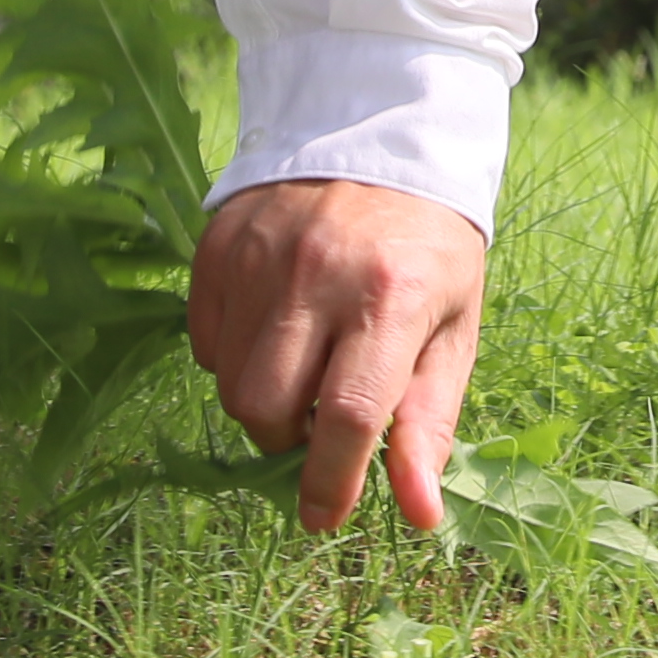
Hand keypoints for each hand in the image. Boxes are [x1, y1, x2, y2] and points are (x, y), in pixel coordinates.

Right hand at [189, 177, 489, 536]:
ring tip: (304, 368)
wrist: (383, 139)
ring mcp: (258, 257)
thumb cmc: (429, 250)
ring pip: (229, 382)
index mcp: (390, 297)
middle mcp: (316, 275)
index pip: (347, 414)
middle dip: (288, 440)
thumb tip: (418, 513)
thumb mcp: (453, 331)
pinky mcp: (218, 246)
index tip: (324, 517)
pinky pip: (204, 341)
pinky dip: (234, 358)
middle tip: (320, 419)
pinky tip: (274, 331)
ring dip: (263, 402)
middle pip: (266, 408)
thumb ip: (430, 423)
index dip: (330, 482)